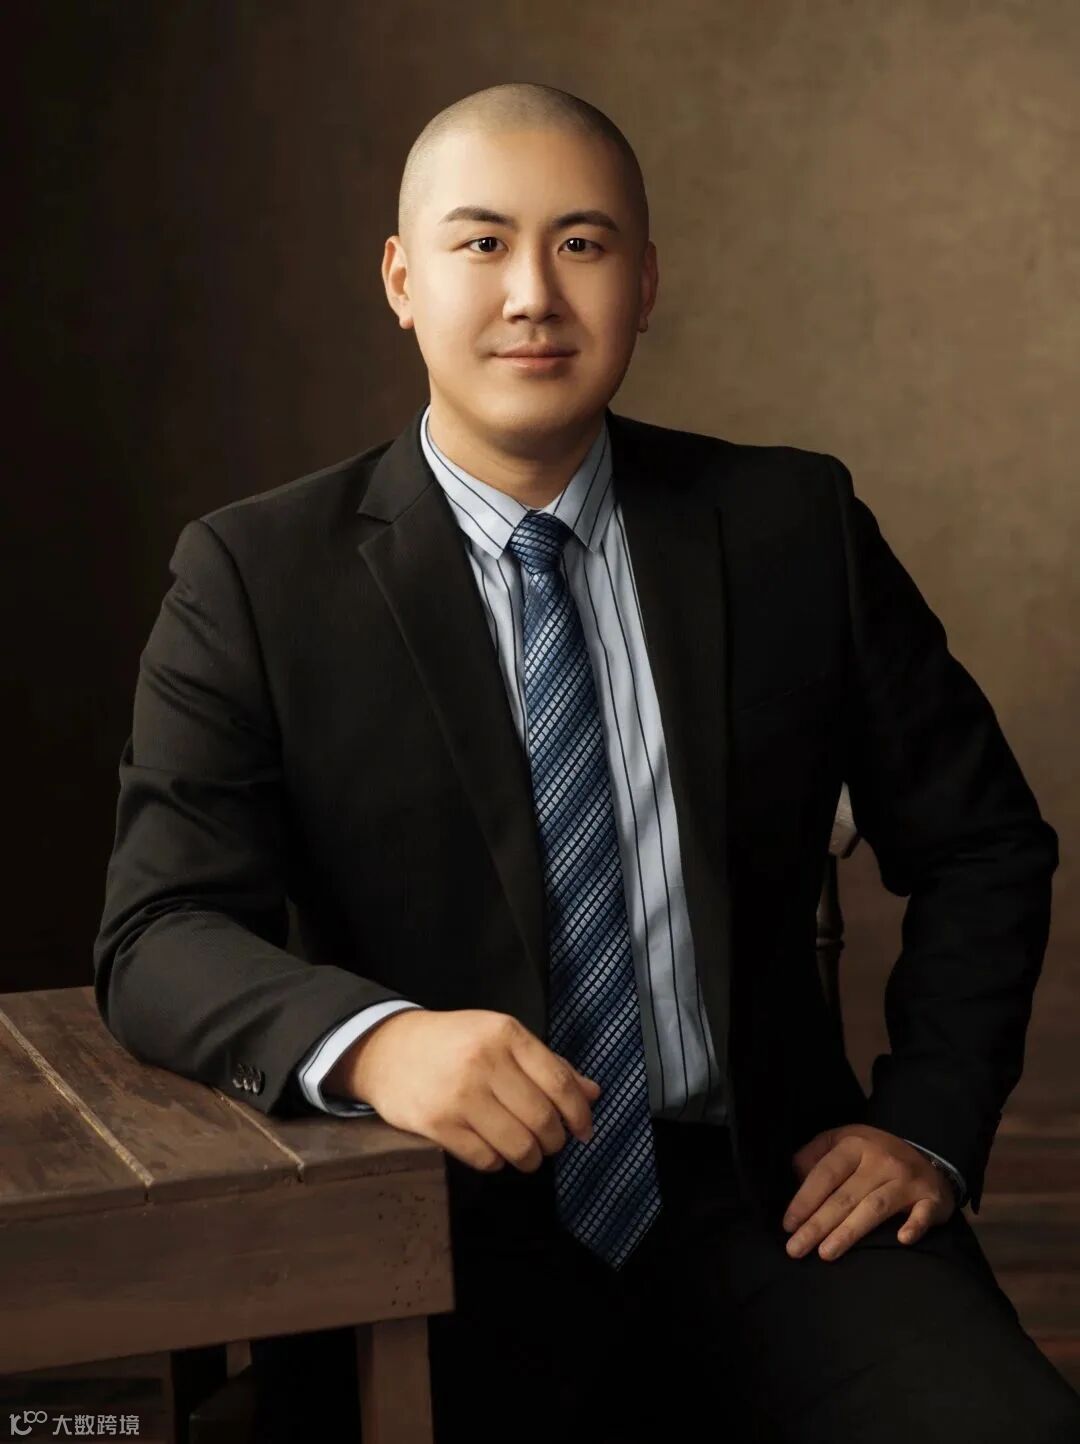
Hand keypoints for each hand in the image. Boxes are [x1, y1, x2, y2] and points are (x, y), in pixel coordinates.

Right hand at [326, 1008, 601, 1174]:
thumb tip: (592, 1094)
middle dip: (554, 1141)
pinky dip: (497, 1163)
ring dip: (529, 1158)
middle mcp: (484, 1061)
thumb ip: (548, 1064)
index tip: (583, 1131)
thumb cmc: (453, 1043)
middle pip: (542, 1119)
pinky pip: (484, 1158)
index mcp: (506, 1034)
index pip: (559, 1083)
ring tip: (526, 1153)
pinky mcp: (436, 1123)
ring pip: (517, 1144)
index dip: (579, 1114)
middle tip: (550, 1144)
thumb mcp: (501, 1038)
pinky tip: (494, 1152)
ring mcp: (459, 1094)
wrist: (388, 1049)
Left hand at [782, 1123, 956, 1261]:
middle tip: (795, 1249)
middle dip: (817, 1225)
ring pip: (874, 1208)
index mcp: (855, 1145)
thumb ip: (815, 1155)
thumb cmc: (873, 1155)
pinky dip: (914, 1226)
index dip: (805, 1200)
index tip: (788, 1224)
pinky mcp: (931, 1198)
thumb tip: (794, 1177)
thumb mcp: (842, 1142)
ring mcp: (907, 1179)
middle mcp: (881, 1160)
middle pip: (845, 1196)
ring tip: (825, 1253)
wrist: (927, 1158)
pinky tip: (902, 1239)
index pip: (825, 1174)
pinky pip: (923, 1213)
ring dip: (849, 1232)